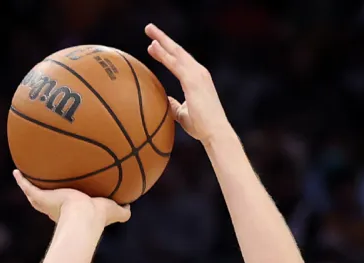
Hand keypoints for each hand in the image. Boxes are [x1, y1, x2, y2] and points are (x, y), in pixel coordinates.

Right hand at [13, 171, 129, 224]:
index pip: (69, 207)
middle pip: (50, 200)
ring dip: (29, 187)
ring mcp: (48, 203)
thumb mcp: (114, 210)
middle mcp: (58, 208)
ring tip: (24, 176)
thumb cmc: (98, 216)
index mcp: (73, 211)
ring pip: (36, 194)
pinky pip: (27, 187)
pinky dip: (21, 180)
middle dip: (48, 195)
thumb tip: (131, 207)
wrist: (84, 216)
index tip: (68, 198)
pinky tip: (16, 171)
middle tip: (46, 187)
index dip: (68, 203)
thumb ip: (123, 210)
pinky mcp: (41, 198)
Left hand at [144, 25, 231, 142]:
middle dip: (163, 38)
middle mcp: (199, 72)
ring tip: (148, 29)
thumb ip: (174, 105)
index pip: (180, 60)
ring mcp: (197, 74)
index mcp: (197, 79)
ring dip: (162, 40)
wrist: (215, 132)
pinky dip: (163, 54)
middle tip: (149, 28)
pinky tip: (153, 47)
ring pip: (176, 53)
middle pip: (178, 51)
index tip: (153, 46)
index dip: (167, 51)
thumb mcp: (183, 114)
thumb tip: (164, 100)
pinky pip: (174, 64)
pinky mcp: (193, 80)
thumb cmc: (202, 126)